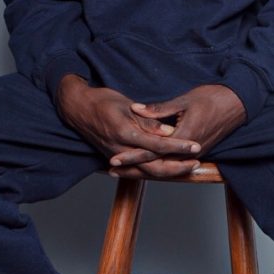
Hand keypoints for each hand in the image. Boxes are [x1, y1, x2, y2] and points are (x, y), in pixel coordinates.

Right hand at [56, 75, 201, 174]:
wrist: (77, 108)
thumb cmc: (102, 101)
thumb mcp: (126, 105)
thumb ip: (147, 122)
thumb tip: (168, 133)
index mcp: (125, 133)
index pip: (158, 145)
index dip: (178, 147)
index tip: (196, 146)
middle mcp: (121, 150)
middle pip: (154, 167)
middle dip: (178, 167)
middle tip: (196, 164)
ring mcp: (117, 156)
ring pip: (147, 172)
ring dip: (168, 172)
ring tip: (187, 168)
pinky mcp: (115, 158)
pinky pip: (138, 170)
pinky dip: (153, 172)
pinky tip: (167, 171)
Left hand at [108, 84, 245, 177]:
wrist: (238, 104)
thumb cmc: (213, 98)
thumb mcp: (184, 101)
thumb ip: (159, 109)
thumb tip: (136, 109)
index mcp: (184, 138)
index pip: (152, 152)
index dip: (132, 156)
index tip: (114, 159)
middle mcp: (189, 152)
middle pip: (156, 165)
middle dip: (133, 167)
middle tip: (112, 168)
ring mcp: (194, 154)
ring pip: (164, 166)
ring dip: (143, 168)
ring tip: (123, 169)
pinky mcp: (196, 152)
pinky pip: (173, 162)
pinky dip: (157, 163)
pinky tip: (144, 162)